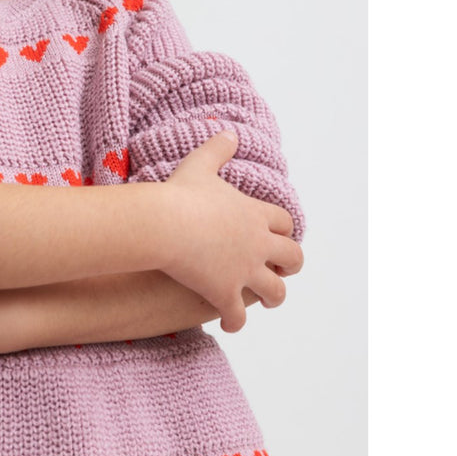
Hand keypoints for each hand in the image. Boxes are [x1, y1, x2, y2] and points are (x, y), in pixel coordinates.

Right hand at [161, 130, 302, 333]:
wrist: (163, 224)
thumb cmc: (179, 195)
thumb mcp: (199, 164)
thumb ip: (217, 149)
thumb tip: (228, 131)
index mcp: (254, 214)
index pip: (284, 222)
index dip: (284, 229)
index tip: (279, 233)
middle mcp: (257, 244)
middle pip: (292, 257)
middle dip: (290, 264)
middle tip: (283, 269)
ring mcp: (244, 271)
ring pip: (275, 291)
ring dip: (273, 296)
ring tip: (266, 300)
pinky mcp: (225, 293)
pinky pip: (238, 315)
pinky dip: (237, 321)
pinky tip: (229, 323)